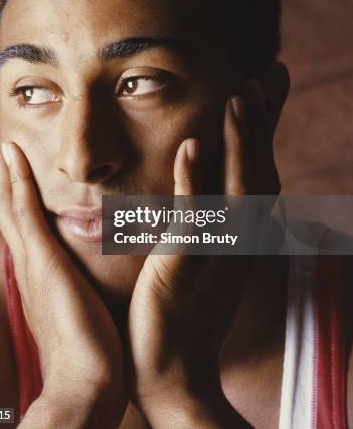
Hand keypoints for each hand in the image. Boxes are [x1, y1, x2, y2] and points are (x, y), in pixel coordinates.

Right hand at [0, 115, 125, 427]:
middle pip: (8, 200)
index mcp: (40, 267)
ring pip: (10, 198)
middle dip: (2, 164)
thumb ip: (79, 283)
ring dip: (3, 161)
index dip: (17, 183)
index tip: (17, 155)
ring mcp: (32, 259)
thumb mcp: (82, 305)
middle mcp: (29, 259)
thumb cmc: (91, 349)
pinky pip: (25, 213)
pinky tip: (14, 152)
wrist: (86, 385)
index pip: (24, 215)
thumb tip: (86, 271)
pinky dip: (16, 181)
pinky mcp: (42, 264)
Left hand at [128, 71, 288, 427]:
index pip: (258, 170)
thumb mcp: (206, 257)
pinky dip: (192, 180)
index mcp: (243, 233)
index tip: (268, 86)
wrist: (170, 365)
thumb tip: (212, 187)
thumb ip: (209, 219)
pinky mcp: (185, 263)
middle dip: (263, 124)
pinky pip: (193, 216)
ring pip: (233, 187)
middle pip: (256, 170)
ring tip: (239, 97)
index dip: (265, 130)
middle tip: (269, 75)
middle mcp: (239, 238)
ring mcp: (216, 250)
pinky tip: (191, 146)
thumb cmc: (183, 309)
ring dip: (238, 142)